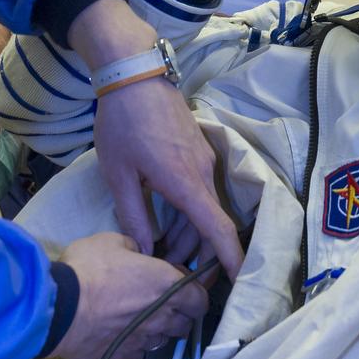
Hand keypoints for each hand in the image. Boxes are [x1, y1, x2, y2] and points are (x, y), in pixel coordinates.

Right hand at [52, 233, 207, 358]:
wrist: (59, 309)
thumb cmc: (89, 269)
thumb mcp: (113, 241)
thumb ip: (136, 247)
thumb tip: (140, 255)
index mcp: (167, 284)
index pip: (200, 300)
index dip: (194, 294)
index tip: (181, 288)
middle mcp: (162, 315)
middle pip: (186, 323)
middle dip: (179, 314)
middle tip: (162, 303)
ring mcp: (144, 340)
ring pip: (164, 340)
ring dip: (158, 330)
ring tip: (139, 319)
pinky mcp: (125, 358)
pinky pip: (140, 352)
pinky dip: (136, 343)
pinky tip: (122, 333)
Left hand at [94, 76, 243, 277]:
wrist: (135, 74)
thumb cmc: (122, 124)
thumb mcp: (119, 175)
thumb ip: (135, 216)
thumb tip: (148, 252)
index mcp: (186, 183)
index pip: (218, 229)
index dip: (231, 259)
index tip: (239, 284)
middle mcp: (204, 173)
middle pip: (210, 224)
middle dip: (197, 255)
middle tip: (170, 276)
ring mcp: (204, 159)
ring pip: (204, 207)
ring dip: (189, 233)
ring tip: (160, 252)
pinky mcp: (197, 150)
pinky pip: (200, 190)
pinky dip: (188, 212)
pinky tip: (165, 221)